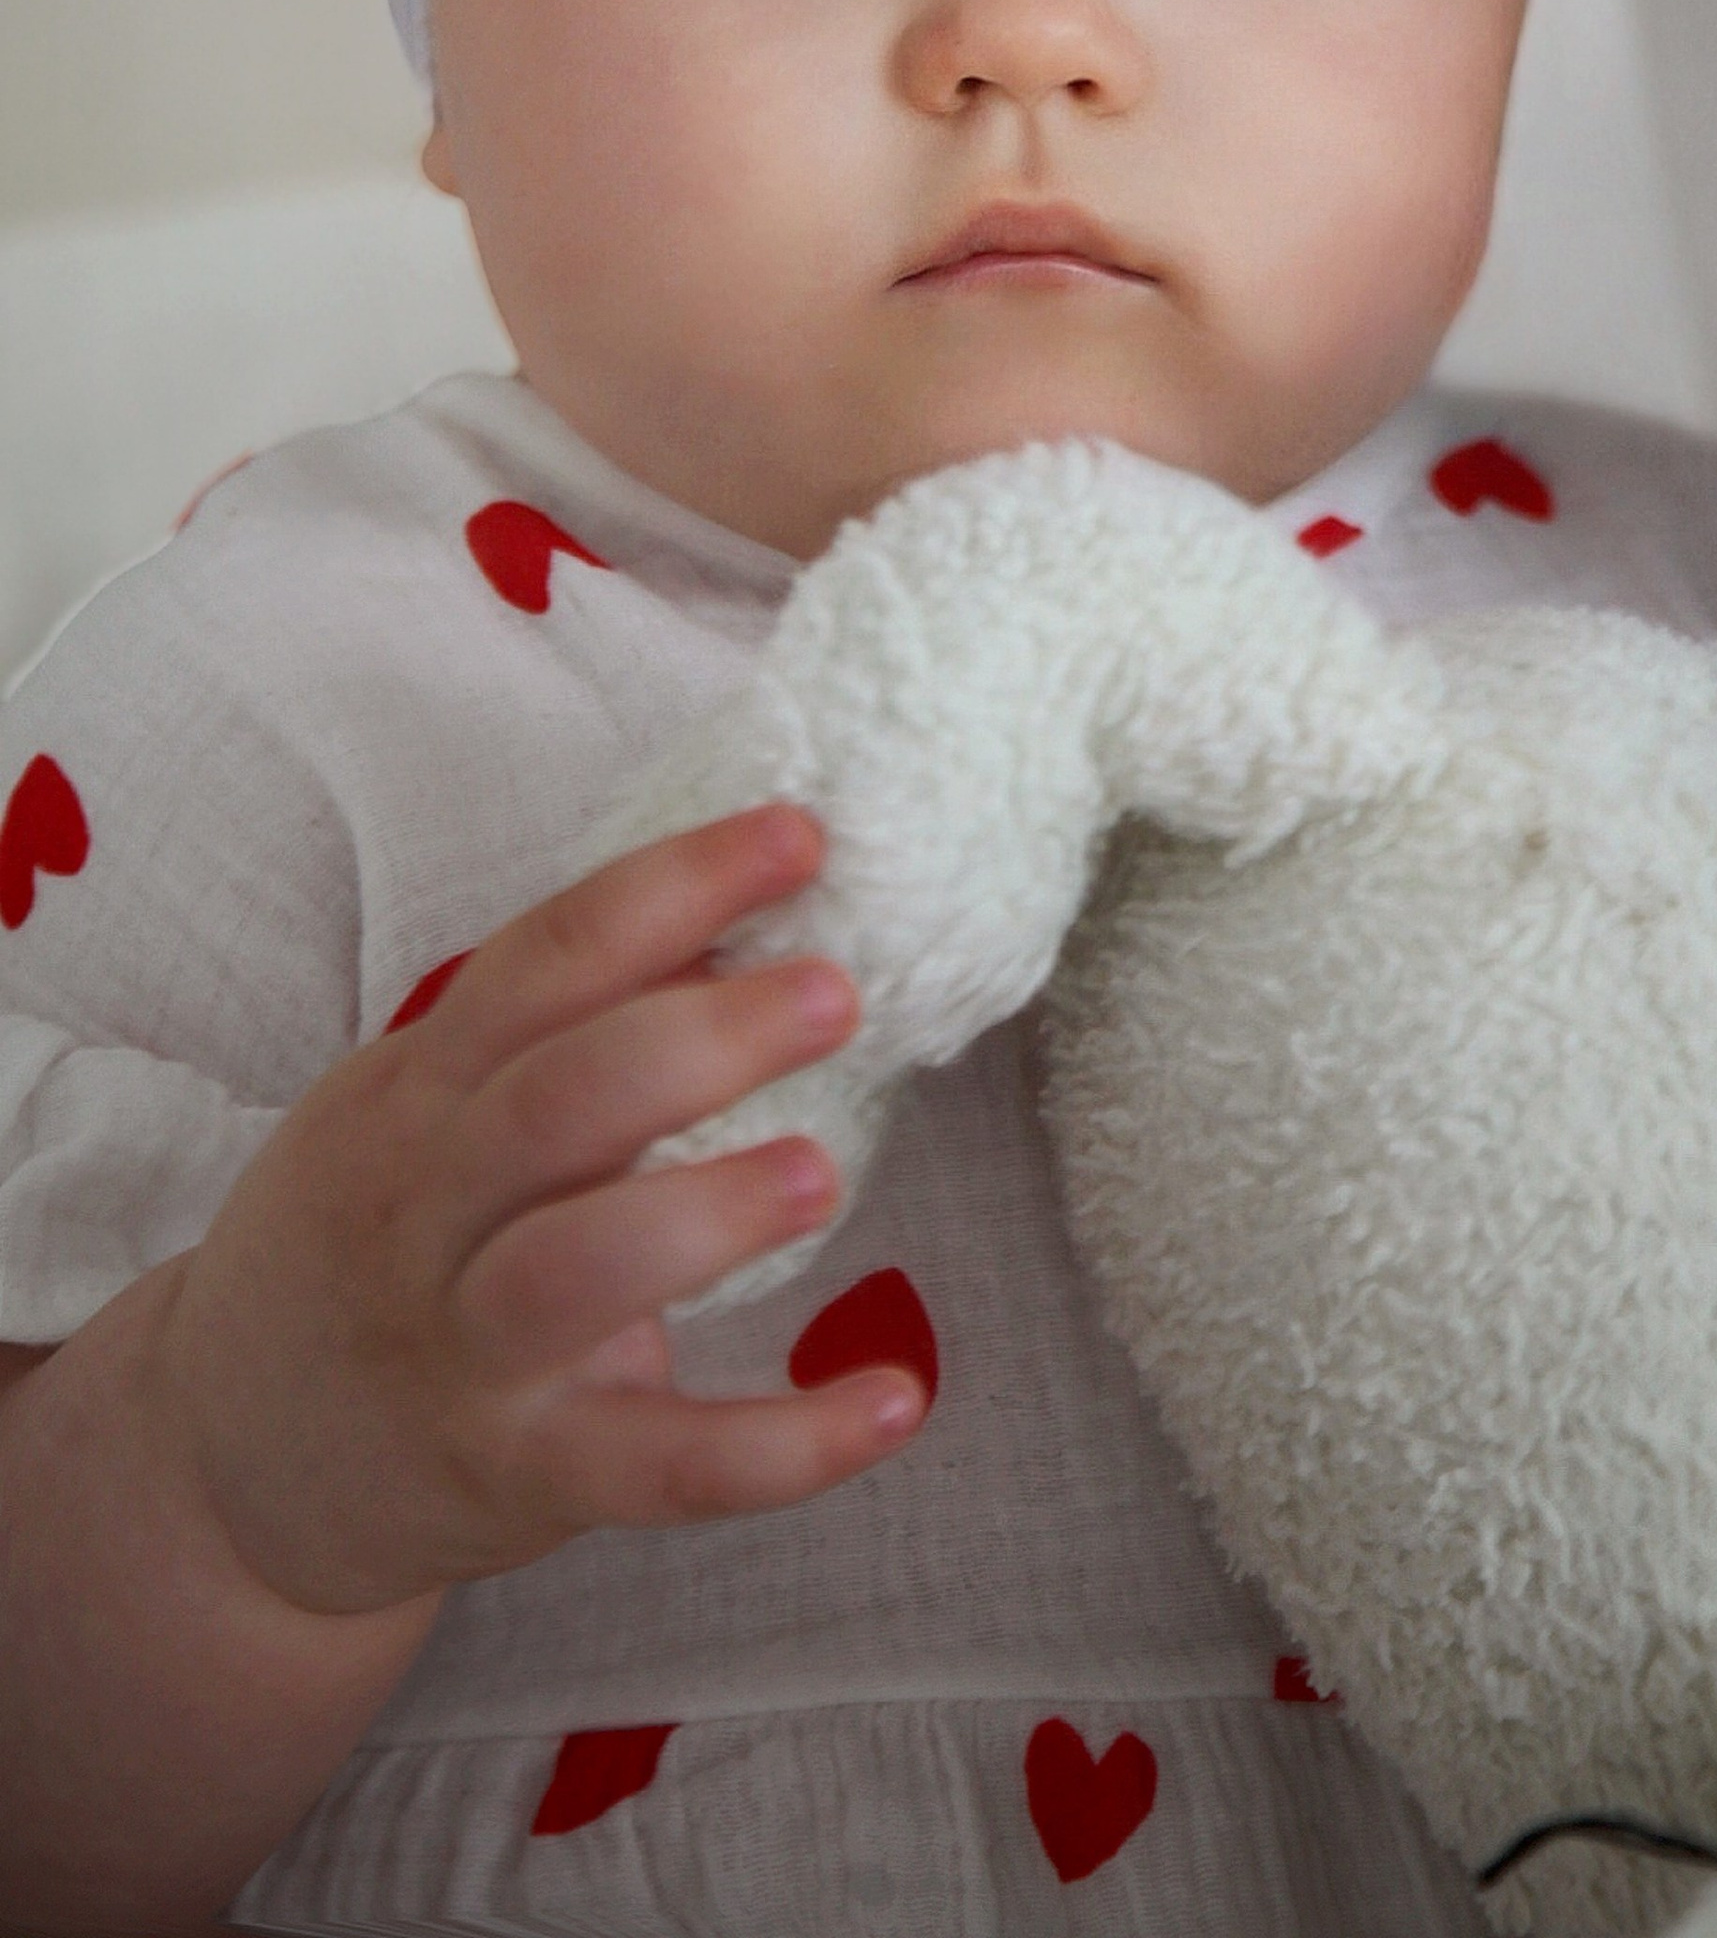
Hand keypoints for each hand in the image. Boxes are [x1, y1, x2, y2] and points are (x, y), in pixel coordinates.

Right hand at [151, 804, 920, 1616]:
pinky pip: (659, 1465)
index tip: (798, 836)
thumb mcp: (413, 1117)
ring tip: (822, 1170)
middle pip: (556, 1102)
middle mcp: (430, 1213)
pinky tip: (894, 1405)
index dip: (671, 888)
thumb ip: (546, 1038)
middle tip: (835, 989)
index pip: (541, 963)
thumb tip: (739, 939)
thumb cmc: (370, 1248)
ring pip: (576, 1270)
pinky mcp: (523, 1477)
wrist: (225, 1469)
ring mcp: (470, 1352)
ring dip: (709, 1212)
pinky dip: (782, 1447)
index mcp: (417, 1095)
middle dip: (701, 1034)